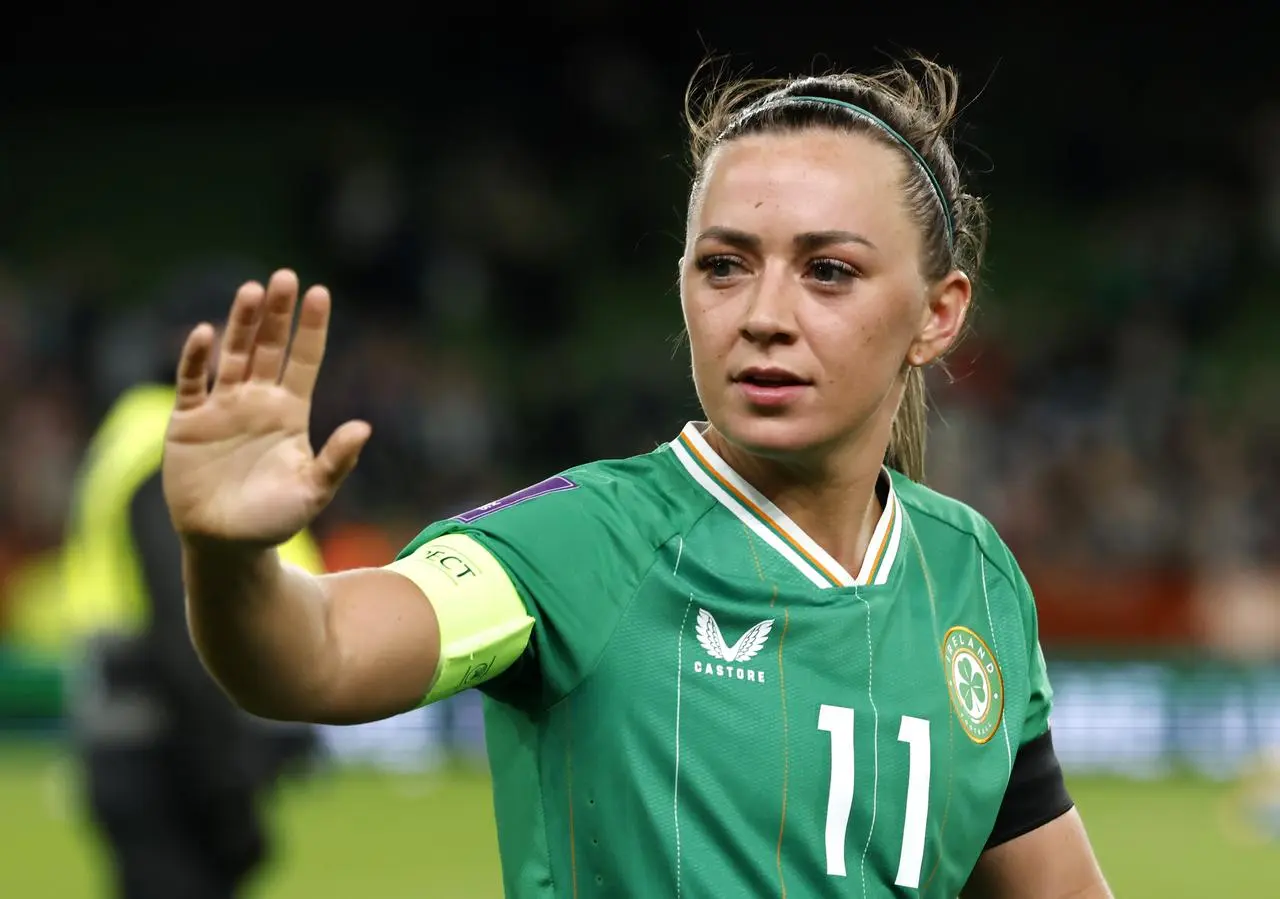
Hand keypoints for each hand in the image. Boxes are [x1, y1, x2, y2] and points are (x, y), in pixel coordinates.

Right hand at [162, 269, 370, 547]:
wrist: (227, 545)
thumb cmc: (275, 519)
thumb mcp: (313, 491)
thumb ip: (337, 460)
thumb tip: (365, 428)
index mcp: (290, 412)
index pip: (304, 359)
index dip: (311, 327)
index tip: (321, 292)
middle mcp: (257, 401)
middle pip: (267, 347)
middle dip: (275, 314)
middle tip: (284, 277)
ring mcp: (222, 408)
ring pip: (232, 356)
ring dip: (240, 323)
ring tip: (251, 290)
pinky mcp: (188, 422)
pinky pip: (192, 384)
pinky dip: (197, 360)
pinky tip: (206, 334)